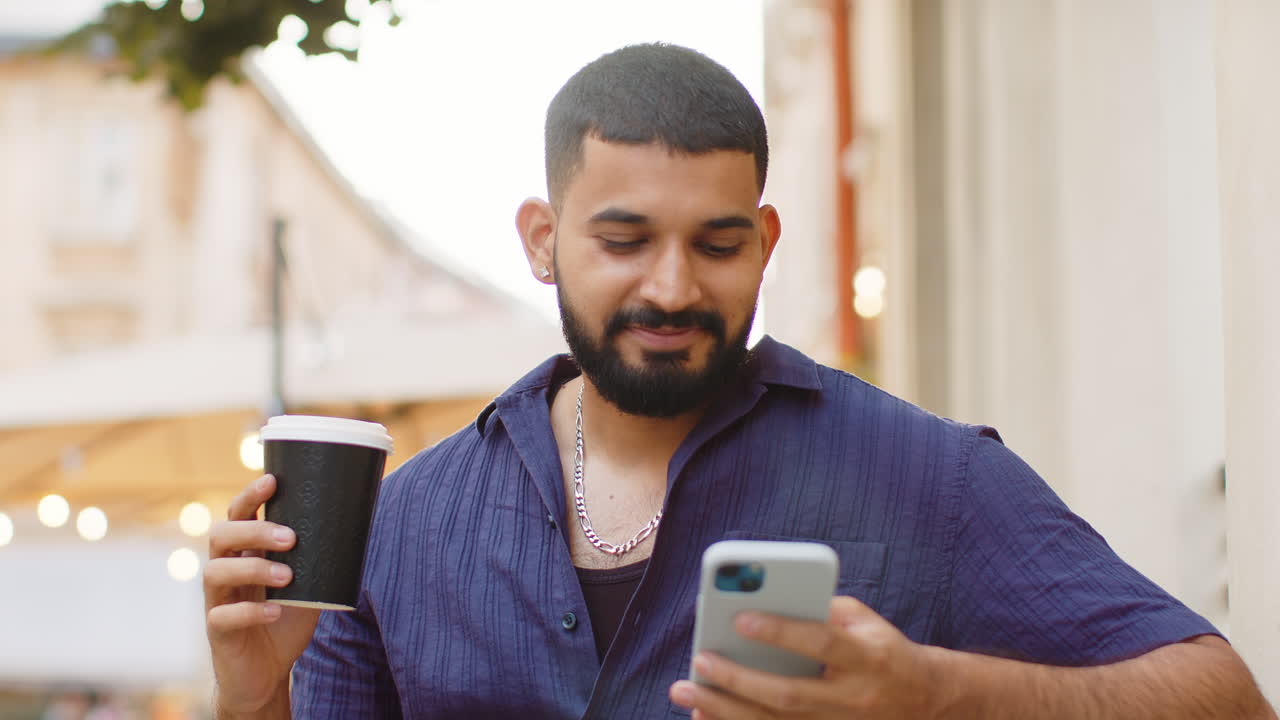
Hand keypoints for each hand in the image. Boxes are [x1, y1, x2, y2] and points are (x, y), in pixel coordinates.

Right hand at [204, 474, 321, 714]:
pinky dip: (249, 611)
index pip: (238, 515)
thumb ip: (322, 558)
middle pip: (221, 536)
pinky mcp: (217, 632)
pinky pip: (222, 616)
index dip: (251, 495)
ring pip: (215, 572)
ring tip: (287, 576)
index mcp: (245, 553)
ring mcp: (218, 601)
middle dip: (254, 530)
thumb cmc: (286, 620)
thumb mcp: (310, 584)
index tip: (273, 480)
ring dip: (254, 568)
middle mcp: (226, 571)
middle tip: (291, 537)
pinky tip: (274, 611)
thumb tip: (361, 524)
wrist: (266, 674)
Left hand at [669, 596, 944, 718]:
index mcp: (867, 658)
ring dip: (724, 710)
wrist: (925, 702)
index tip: (740, 619)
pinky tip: (704, 716)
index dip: (782, 633)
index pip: (820, 645)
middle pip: (788, 695)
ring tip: (684, 691)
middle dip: (738, 680)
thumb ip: (822, 610)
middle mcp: (852, 699)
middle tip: (699, 659)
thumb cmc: (883, 650)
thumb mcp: (865, 621)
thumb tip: (765, 601)